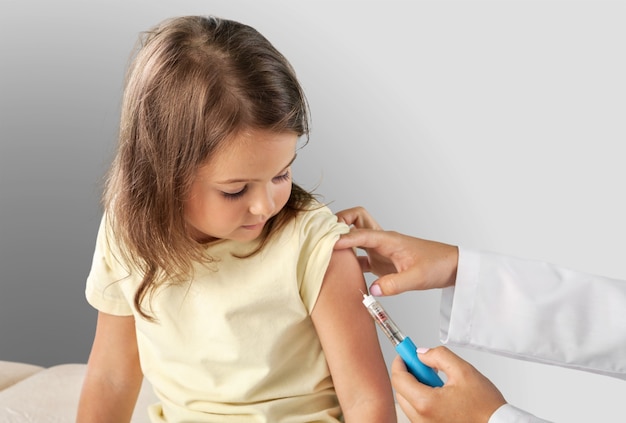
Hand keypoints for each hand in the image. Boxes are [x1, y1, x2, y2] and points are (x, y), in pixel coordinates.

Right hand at [335, 207, 458, 294]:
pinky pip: (359, 255)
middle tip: (326, 235)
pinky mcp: (381, 261)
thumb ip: (395, 284)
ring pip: (355, 235)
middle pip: (355, 219)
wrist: (451, 266)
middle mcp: (382, 241)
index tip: (328, 245)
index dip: (343, 238)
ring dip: (342, 238)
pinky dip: (348, 258)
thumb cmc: (438, 265)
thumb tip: (373, 291)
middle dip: (339, 222)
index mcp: (389, 239)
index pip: (360, 233)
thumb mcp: (417, 277)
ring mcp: (380, 250)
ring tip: (327, 250)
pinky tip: (341, 270)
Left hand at [392, 346, 505, 422]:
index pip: (399, 379)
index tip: (405, 354)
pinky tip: (439, 393)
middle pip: (400, 392)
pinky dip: (422, 400)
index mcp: (426, 403)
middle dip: (407, 374)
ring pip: (408, 403)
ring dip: (415, 388)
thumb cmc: (486, 407)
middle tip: (421, 364)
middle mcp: (422, 419)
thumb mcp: (463, 371)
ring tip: (436, 380)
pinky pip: (417, 413)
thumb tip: (422, 354)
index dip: (401, 362)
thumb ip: (439, 356)